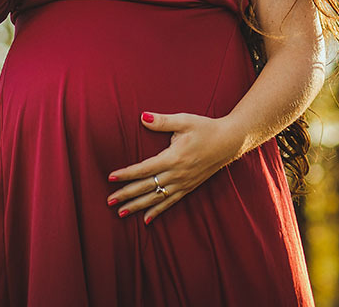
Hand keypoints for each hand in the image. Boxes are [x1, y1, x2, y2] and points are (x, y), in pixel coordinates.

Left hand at [106, 111, 236, 224]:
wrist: (229, 142)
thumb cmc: (205, 128)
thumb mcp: (184, 120)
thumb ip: (162, 121)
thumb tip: (142, 117)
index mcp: (173, 157)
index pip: (144, 168)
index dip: (126, 174)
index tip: (111, 178)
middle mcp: (177, 174)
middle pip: (147, 187)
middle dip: (127, 194)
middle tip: (109, 201)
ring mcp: (183, 183)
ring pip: (156, 198)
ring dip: (138, 206)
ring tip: (121, 213)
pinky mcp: (189, 188)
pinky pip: (170, 203)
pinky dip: (157, 211)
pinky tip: (146, 220)